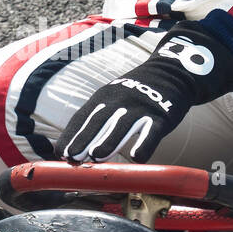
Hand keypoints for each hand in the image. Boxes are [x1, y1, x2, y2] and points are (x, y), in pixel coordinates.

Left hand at [56, 22, 232, 163]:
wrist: (172, 73)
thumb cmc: (135, 95)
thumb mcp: (113, 100)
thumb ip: (96, 122)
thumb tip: (74, 150)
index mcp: (104, 97)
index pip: (83, 117)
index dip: (72, 135)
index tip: (60, 153)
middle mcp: (120, 101)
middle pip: (99, 121)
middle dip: (84, 139)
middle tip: (72, 158)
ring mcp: (142, 107)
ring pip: (123, 125)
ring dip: (109, 141)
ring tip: (97, 157)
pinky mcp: (162, 115)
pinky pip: (153, 131)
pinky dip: (145, 144)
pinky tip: (137, 159)